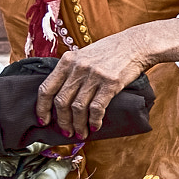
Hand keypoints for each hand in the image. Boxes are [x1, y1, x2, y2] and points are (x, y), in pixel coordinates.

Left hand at [34, 25, 153, 138]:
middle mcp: (78, 68)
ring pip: (78, 108)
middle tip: (66, 132)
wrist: (136, 44)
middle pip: (61, 101)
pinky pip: (97, 108)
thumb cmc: (111, 51)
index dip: (42, 108)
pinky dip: (94, 121)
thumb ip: (72, 70)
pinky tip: (94, 126)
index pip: (46, 88)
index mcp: (68, 60)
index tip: (43, 120)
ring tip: (80, 133)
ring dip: (77, 125)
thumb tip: (61, 94)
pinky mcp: (111, 83)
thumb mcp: (85, 55)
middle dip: (62, 121)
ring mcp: (94, 75)